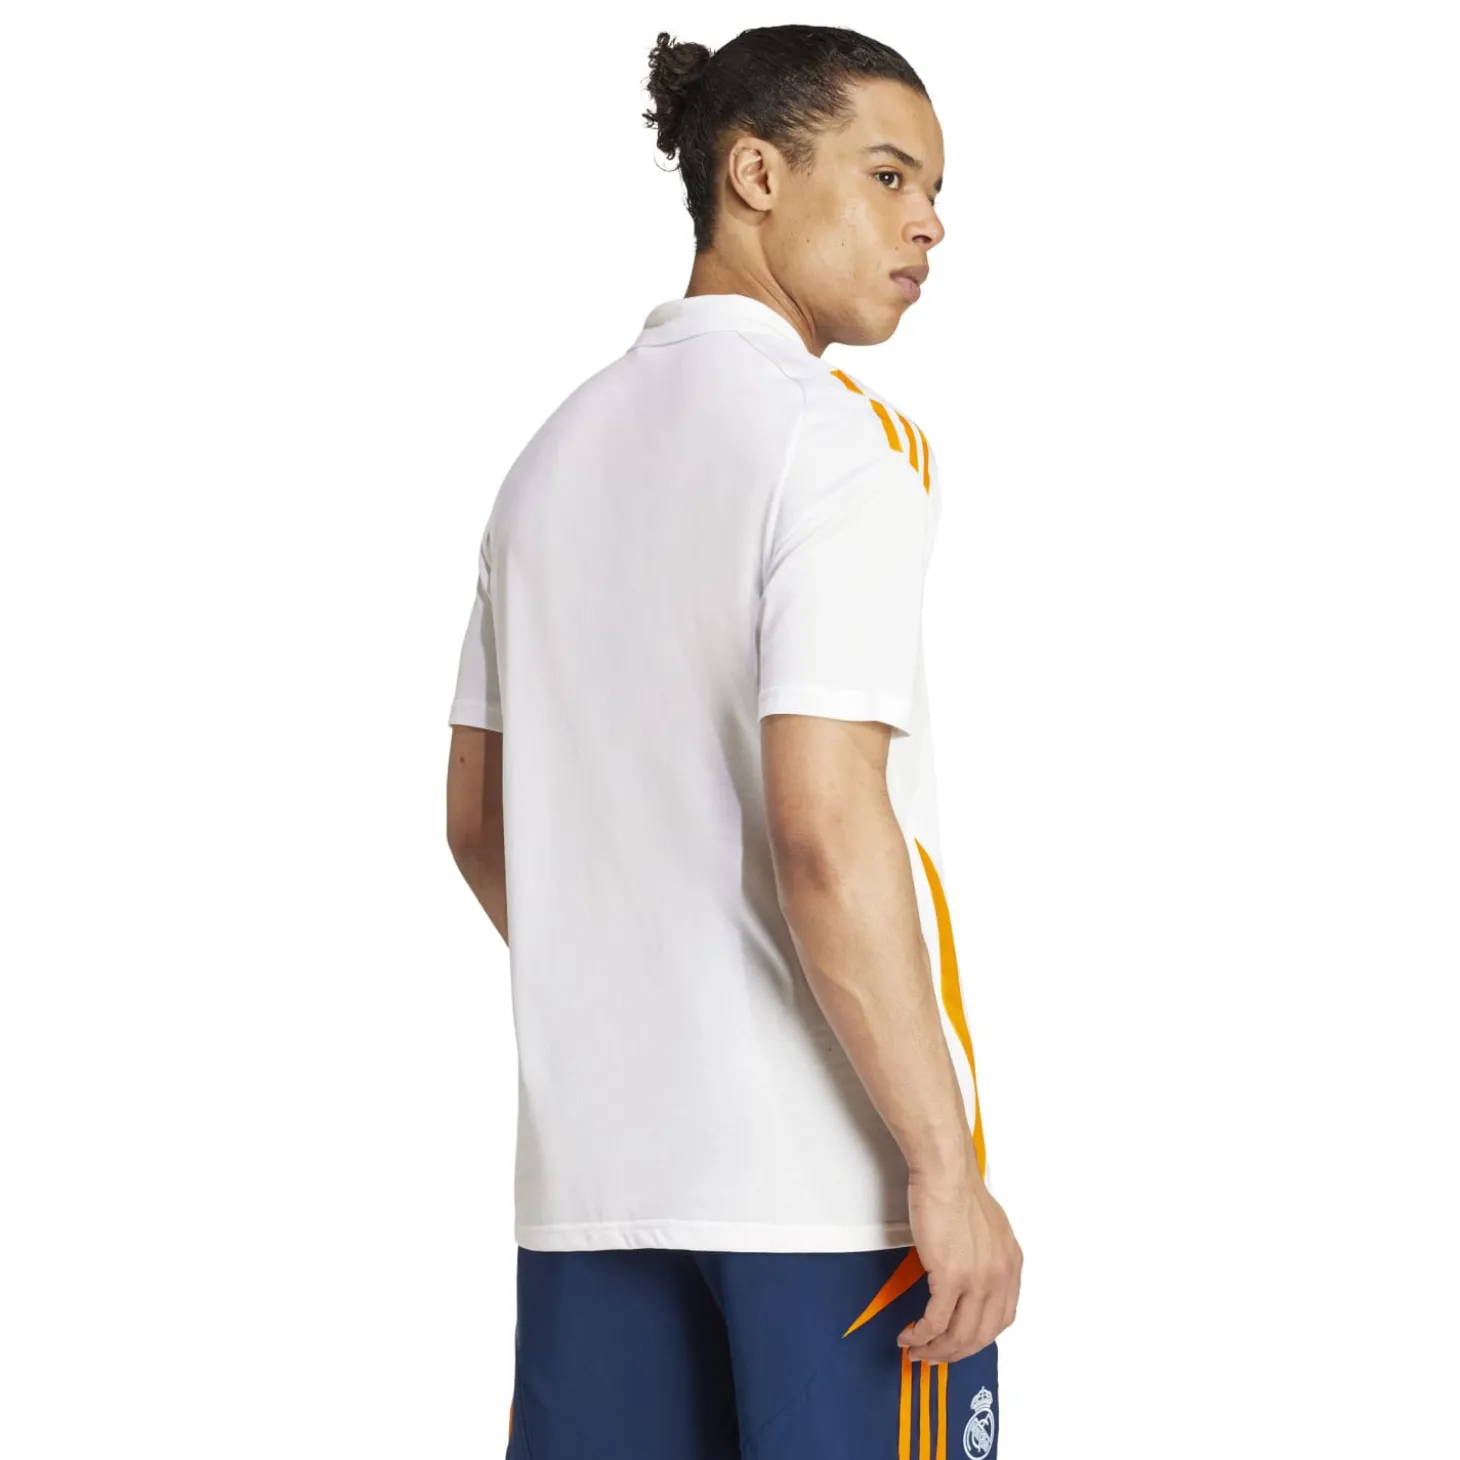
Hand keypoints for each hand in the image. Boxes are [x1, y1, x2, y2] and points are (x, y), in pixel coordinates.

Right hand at [898, 1149, 1021, 1362]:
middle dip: (955, 1353)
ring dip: (936, 1350)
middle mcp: (1000, 1276)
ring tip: (918, 1351)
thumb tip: (973, 1273)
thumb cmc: (958, 1188)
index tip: (960, 1343)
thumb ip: (988, 1255)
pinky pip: (936, 1321)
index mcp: (1011, 1264)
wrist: (946, 1173)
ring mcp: (978, 1279)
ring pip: (959, 1335)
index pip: (1001, 1319)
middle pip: (981, 1335)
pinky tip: (911, 1336)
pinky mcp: (951, 1277)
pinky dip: (922, 1335)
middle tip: (935, 1356)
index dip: (978, 1339)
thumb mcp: (989, 1227)